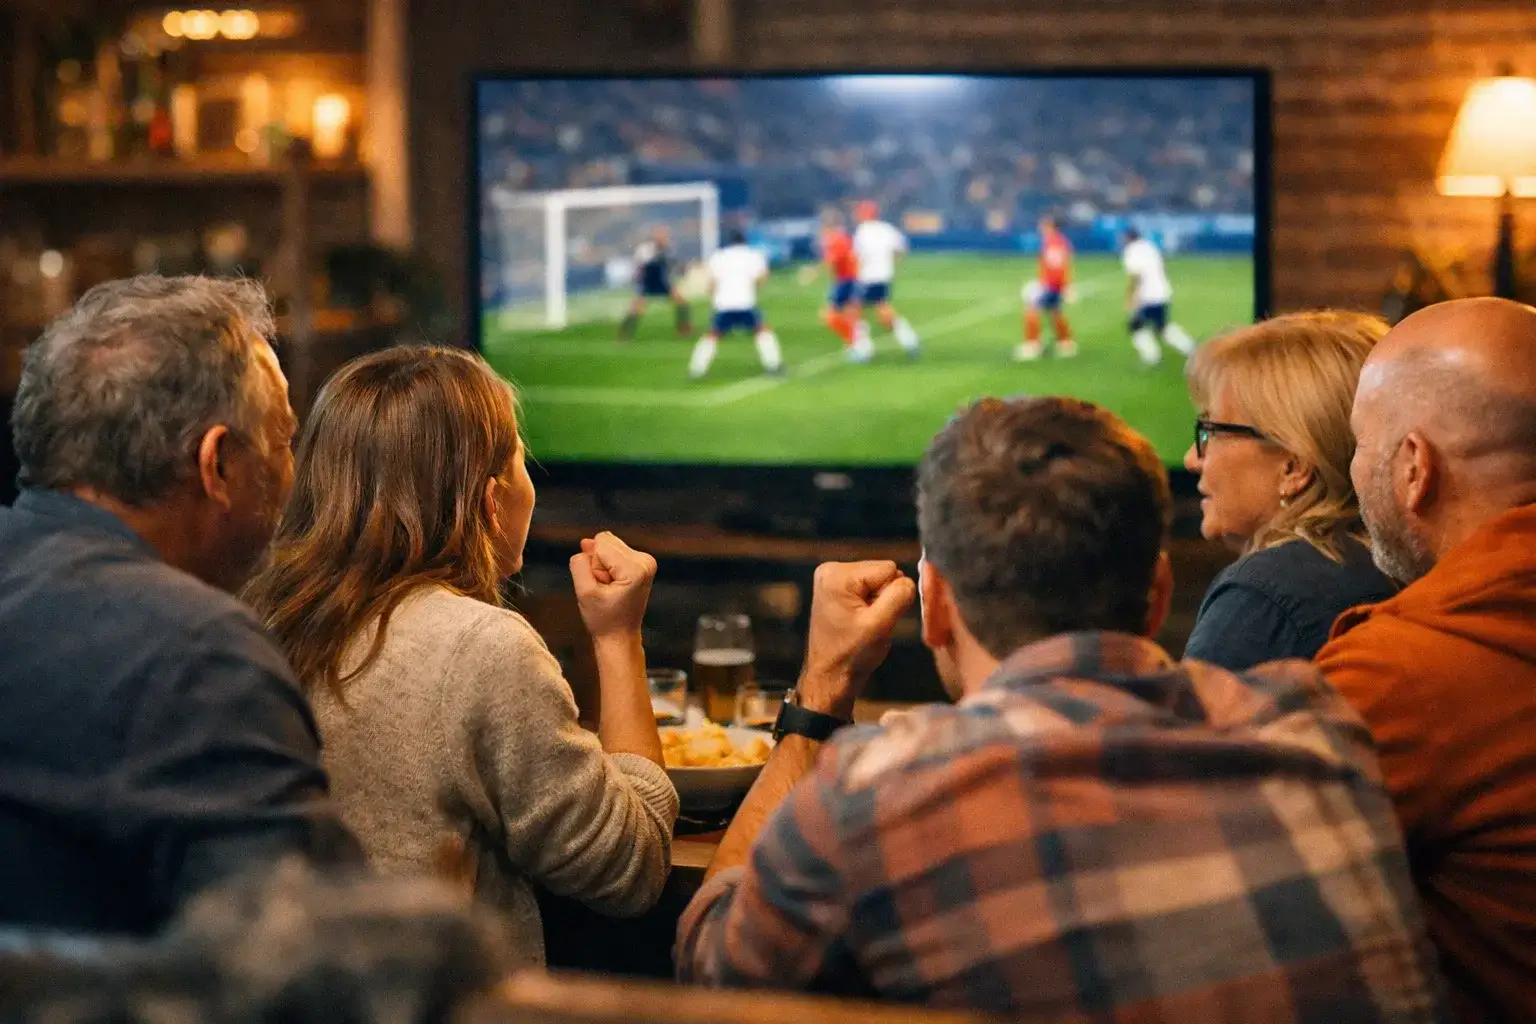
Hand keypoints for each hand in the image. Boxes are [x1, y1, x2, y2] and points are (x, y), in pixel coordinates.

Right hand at [570, 532, 657, 639]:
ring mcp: (647, 561)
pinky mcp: (643, 563)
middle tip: (605, 588)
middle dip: (598, 564)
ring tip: (609, 588)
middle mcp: (646, 561)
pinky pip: (614, 552)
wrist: (620, 637)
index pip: (600, 544)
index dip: (592, 566)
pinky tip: (613, 585)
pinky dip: (608, 567)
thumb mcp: (584, 592)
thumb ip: (579, 564)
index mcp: (636, 568)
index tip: (601, 587)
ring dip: (602, 566)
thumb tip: (586, 542)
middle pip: (606, 541)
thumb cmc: (604, 619)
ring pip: (609, 545)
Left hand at [797, 561, 915, 718]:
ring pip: (879, 580)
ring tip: (864, 623)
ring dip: (879, 602)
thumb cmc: (852, 655)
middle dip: (884, 598)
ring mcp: (832, 578)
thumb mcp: (880, 625)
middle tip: (870, 623)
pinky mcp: (837, 588)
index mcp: (837, 575)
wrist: (831, 676)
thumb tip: (909, 581)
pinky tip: (859, 621)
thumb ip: (899, 597)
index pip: (889, 569)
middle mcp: (831, 569)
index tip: (876, 618)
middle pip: (883, 572)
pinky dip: (871, 604)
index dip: (891, 595)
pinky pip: (870, 587)